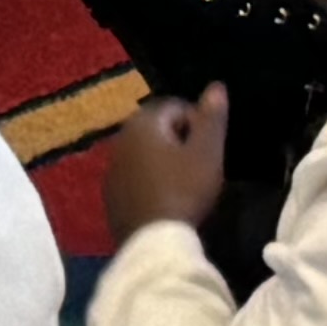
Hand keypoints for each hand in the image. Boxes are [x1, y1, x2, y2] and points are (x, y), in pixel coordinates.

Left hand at [105, 87, 234, 238]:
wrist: (153, 239)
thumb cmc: (185, 189)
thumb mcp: (207, 152)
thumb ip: (211, 118)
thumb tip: (216, 86)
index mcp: (143, 122)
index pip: (175, 107)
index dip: (198, 123)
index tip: (211, 147)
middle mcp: (120, 138)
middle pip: (157, 129)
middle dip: (180, 140)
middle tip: (201, 164)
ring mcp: (111, 167)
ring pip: (144, 153)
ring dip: (164, 161)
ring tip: (187, 182)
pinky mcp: (110, 194)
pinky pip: (135, 177)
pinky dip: (150, 180)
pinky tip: (166, 198)